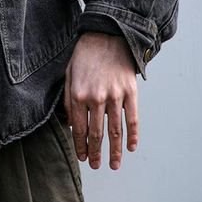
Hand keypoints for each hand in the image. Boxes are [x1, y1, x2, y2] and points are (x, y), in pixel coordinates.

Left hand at [63, 31, 138, 169]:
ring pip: (115, 131)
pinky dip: (133, 135)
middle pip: (96, 134)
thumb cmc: (85, 55)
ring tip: (114, 164)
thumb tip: (70, 124)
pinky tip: (131, 147)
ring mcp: (115, 96)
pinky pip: (132, 119)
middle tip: (95, 165)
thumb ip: (68, 100)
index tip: (82, 157)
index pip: (79, 128)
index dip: (80, 145)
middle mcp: (96, 98)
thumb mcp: (69, 74)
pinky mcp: (130, 92)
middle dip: (95, 153)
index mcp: (78, 94)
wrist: (108, 35)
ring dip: (115, 151)